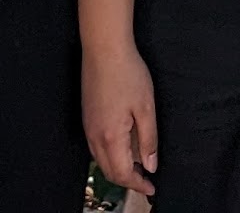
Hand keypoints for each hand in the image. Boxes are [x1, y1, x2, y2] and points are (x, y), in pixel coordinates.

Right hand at [84, 43, 157, 195]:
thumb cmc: (128, 74)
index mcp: (111, 136)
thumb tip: (151, 165)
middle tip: (147, 181)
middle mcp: (95, 136)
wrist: (104, 49)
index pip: (123, 173)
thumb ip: (148, 139)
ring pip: (101, 161)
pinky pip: (96, 147)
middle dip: (128, 180)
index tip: (152, 188)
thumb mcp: (146, 108)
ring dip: (118, 169)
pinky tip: (124, 149)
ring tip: (139, 167)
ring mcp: (88, 127)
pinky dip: (111, 156)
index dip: (138, 184)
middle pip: (109, 171)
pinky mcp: (87, 118)